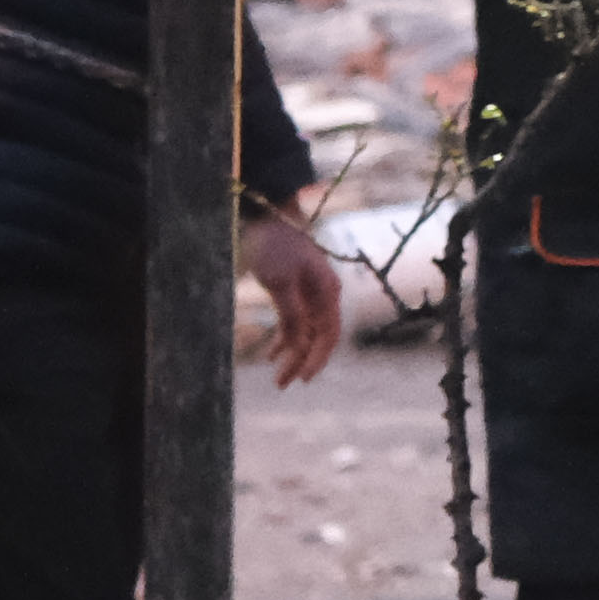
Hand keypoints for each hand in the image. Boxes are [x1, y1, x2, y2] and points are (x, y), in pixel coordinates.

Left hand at [243, 210, 347, 384]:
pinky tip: (272, 352)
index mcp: (327, 292)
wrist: (269, 215)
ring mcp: (311, 293)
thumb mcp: (280, 282)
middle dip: (302, 361)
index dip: (317, 359)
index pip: (329, 334)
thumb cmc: (276, 246)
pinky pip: (296, 322)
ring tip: (277, 375)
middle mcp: (324, 295)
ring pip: (306, 332)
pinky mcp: (297, 290)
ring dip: (293, 354)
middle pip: (318, 337)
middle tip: (282, 384)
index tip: (302, 378)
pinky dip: (285, 338)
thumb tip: (299, 343)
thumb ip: (292, 314)